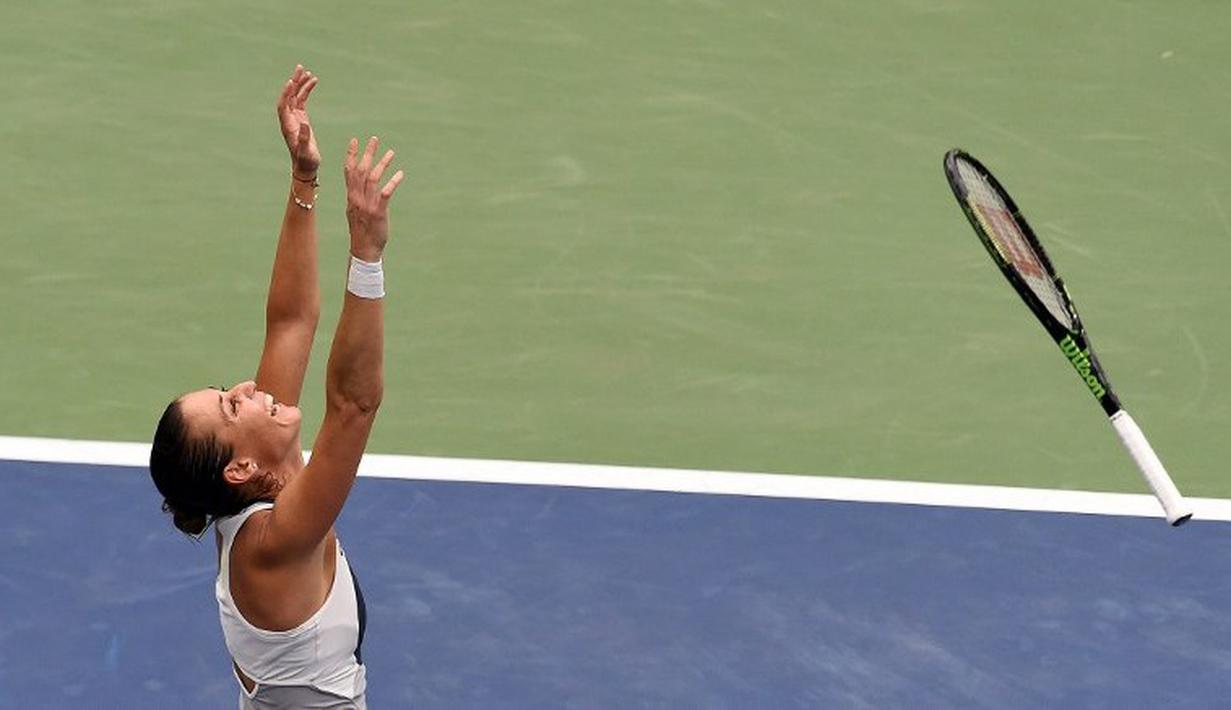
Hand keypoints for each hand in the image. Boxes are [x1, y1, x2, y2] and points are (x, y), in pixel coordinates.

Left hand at [277, 65, 320, 176]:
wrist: (306, 166)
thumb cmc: (305, 160)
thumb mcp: (305, 151)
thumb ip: (304, 138)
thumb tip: (304, 124)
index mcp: (287, 126)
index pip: (283, 105)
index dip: (286, 94)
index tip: (291, 82)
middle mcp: (288, 119)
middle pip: (289, 96)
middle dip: (294, 82)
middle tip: (300, 68)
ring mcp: (295, 117)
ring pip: (296, 96)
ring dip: (301, 84)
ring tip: (308, 72)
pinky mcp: (302, 118)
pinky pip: (302, 100)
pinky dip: (307, 91)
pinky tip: (313, 82)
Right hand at [344, 136, 404, 260]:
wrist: (363, 250)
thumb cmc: (361, 232)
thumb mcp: (355, 212)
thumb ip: (357, 198)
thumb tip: (359, 188)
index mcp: (351, 197)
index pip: (349, 171)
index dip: (351, 155)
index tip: (354, 140)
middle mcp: (357, 198)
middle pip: (360, 170)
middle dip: (367, 153)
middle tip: (374, 139)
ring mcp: (367, 205)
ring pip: (372, 179)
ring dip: (382, 164)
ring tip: (391, 153)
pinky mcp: (378, 212)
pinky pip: (385, 194)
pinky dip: (393, 182)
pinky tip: (400, 173)